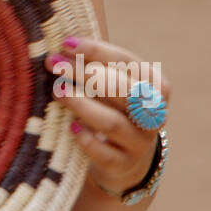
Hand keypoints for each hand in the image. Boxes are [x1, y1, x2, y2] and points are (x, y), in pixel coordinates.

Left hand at [44, 36, 170, 195]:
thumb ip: (95, 65)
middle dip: (87, 74)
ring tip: (57, 91)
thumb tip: (58, 44)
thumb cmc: (113, 108)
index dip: (98, 51)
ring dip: (81, 104)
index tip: (66, 43)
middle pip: (124, 91)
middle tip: (54, 64)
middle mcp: (154, 114)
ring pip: (113, 123)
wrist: (127, 161)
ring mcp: (141, 142)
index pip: (129, 63)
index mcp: (156, 85)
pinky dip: (86, 140)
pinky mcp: (124, 167)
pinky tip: (69, 127)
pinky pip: (105, 154)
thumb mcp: (112, 85)